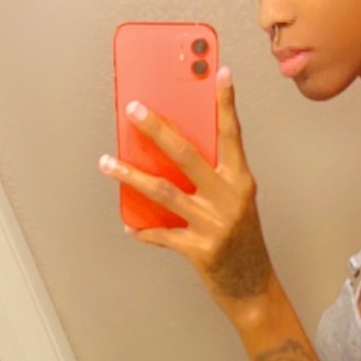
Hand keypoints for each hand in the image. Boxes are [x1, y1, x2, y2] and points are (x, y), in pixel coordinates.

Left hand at [98, 68, 274, 317]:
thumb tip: (171, 149)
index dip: (225, 103)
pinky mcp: (200, 250)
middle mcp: (229, 198)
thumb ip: (212, 176)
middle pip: (186, 154)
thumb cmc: (241, 241)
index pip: (232, 134)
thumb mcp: (235, 201)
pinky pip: (162, 234)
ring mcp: (214, 224)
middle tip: (133, 108)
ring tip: (107, 163)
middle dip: (157, 128)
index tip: (220, 72)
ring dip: (130, 176)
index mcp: (241, 181)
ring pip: (164, 191)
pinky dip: (143, 229)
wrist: (253, 288)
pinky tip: (129, 223)